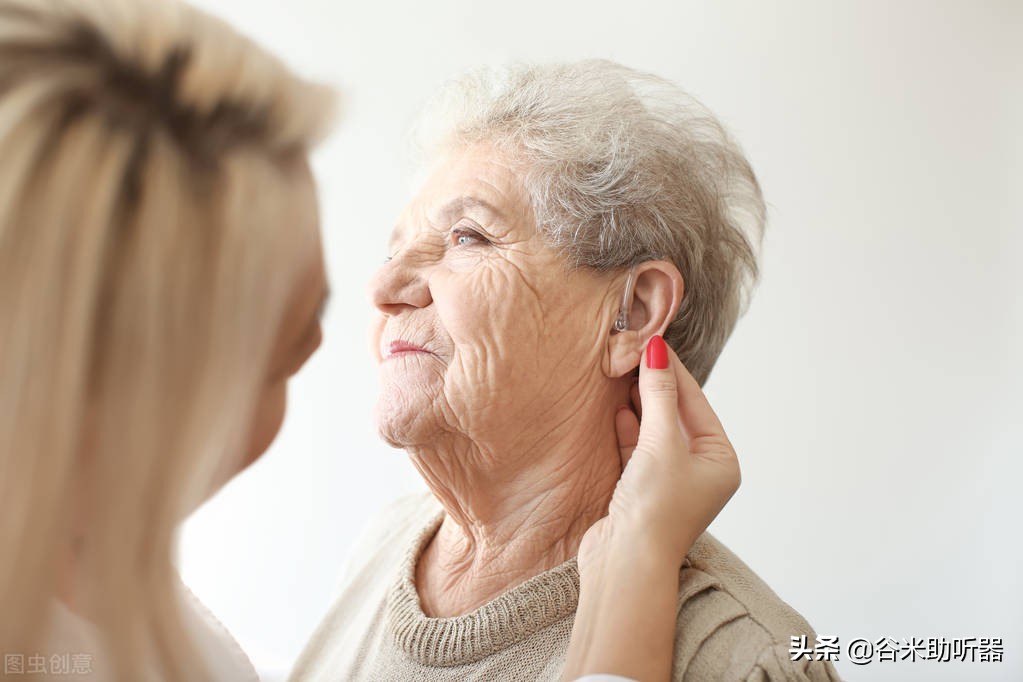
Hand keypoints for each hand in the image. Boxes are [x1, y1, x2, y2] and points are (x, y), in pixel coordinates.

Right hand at [579, 335, 740, 572]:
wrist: (625, 564)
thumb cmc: (655, 510)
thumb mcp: (661, 443)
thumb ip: (657, 395)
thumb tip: (657, 351)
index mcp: (720, 461)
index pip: (696, 403)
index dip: (673, 371)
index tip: (653, 341)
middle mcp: (700, 471)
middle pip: (675, 415)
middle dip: (654, 386)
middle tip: (633, 352)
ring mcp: (669, 482)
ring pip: (654, 431)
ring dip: (638, 404)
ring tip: (621, 372)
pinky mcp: (641, 491)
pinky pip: (636, 449)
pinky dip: (627, 429)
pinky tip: (616, 408)